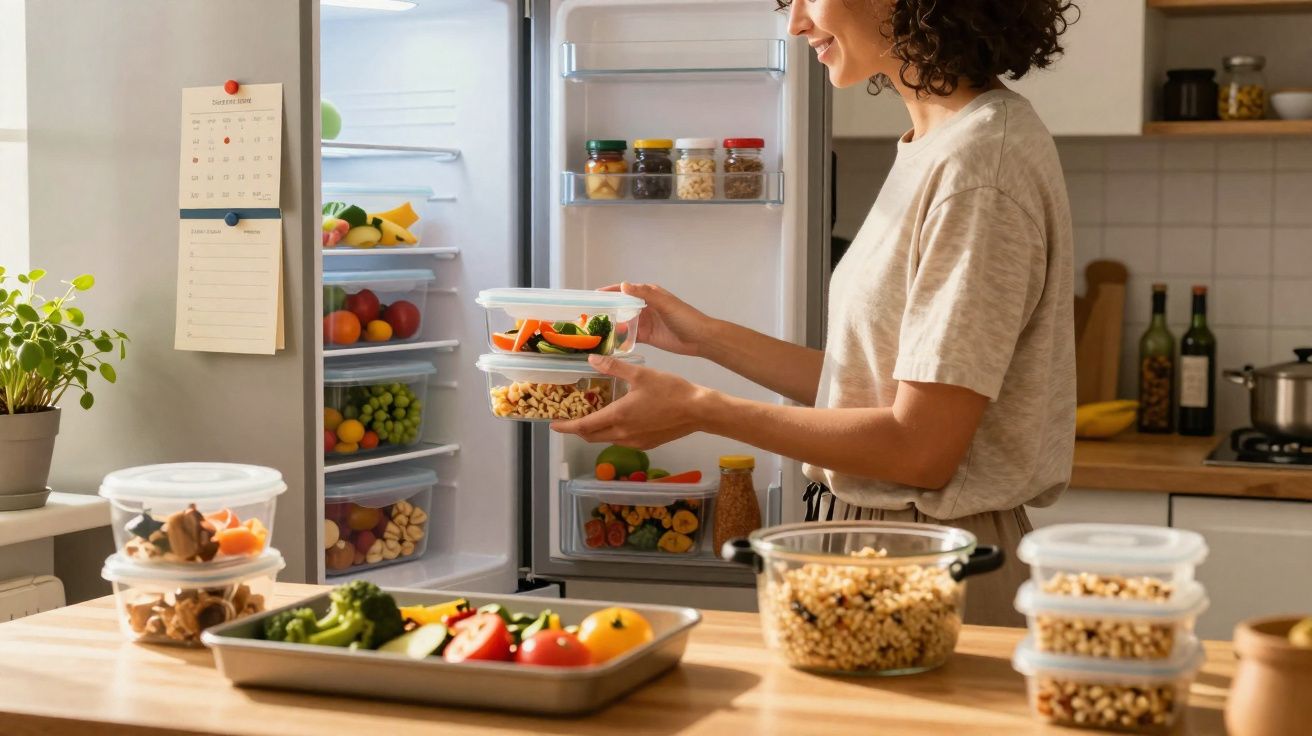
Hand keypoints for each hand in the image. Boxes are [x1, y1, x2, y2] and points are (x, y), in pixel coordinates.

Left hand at [550, 355, 713, 449]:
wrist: (698, 411)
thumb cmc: (671, 391)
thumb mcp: (641, 374)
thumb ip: (614, 367)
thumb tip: (592, 360)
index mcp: (618, 417)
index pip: (583, 427)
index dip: (566, 427)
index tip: (554, 424)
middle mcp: (623, 434)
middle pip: (591, 436)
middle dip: (578, 429)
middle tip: (570, 417)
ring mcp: (635, 442)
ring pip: (606, 439)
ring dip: (595, 430)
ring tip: (592, 414)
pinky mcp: (646, 444)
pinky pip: (621, 440)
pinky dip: (612, 432)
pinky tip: (618, 418)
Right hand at [600, 282, 713, 356]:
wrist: (700, 339)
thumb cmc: (686, 317)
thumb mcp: (665, 304)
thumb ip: (645, 294)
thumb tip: (624, 285)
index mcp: (649, 294)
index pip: (625, 290)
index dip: (609, 292)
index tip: (594, 296)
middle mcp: (645, 306)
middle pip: (621, 306)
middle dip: (607, 309)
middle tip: (589, 315)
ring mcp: (645, 322)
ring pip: (623, 322)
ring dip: (612, 325)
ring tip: (594, 329)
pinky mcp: (646, 336)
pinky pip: (629, 336)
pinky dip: (619, 338)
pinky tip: (608, 342)